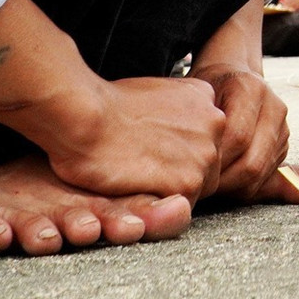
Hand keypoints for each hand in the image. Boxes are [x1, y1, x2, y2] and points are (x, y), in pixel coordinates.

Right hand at [48, 75, 225, 202]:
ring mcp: (205, 153)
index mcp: (204, 95)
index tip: (152, 149)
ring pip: (197, 187)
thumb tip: (174, 127)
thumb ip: (174, 109)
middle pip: (206, 162)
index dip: (177, 149)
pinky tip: (135, 188)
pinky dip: (159, 205)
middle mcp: (215, 122)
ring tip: (136, 178)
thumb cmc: (104, 105)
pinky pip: (181, 207)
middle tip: (142, 168)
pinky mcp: (188, 182)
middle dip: (179, 170)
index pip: (203, 135)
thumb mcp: (153, 91)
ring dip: (169, 190)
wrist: (83, 116)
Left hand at [188, 63, 288, 201]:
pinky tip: (224, 180)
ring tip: (207, 183)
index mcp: (251, 89)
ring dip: (231, 187)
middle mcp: (274, 107)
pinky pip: (265, 179)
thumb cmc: (208, 91)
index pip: (237, 137)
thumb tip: (241, 154)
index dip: (213, 160)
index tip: (189, 171)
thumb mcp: (199, 98)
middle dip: (222, 181)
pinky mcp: (284, 145)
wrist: (231, 77)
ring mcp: (283, 128)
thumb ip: (201, 122)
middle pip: (253, 162)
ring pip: (260, 175)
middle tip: (197, 184)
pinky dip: (242, 187)